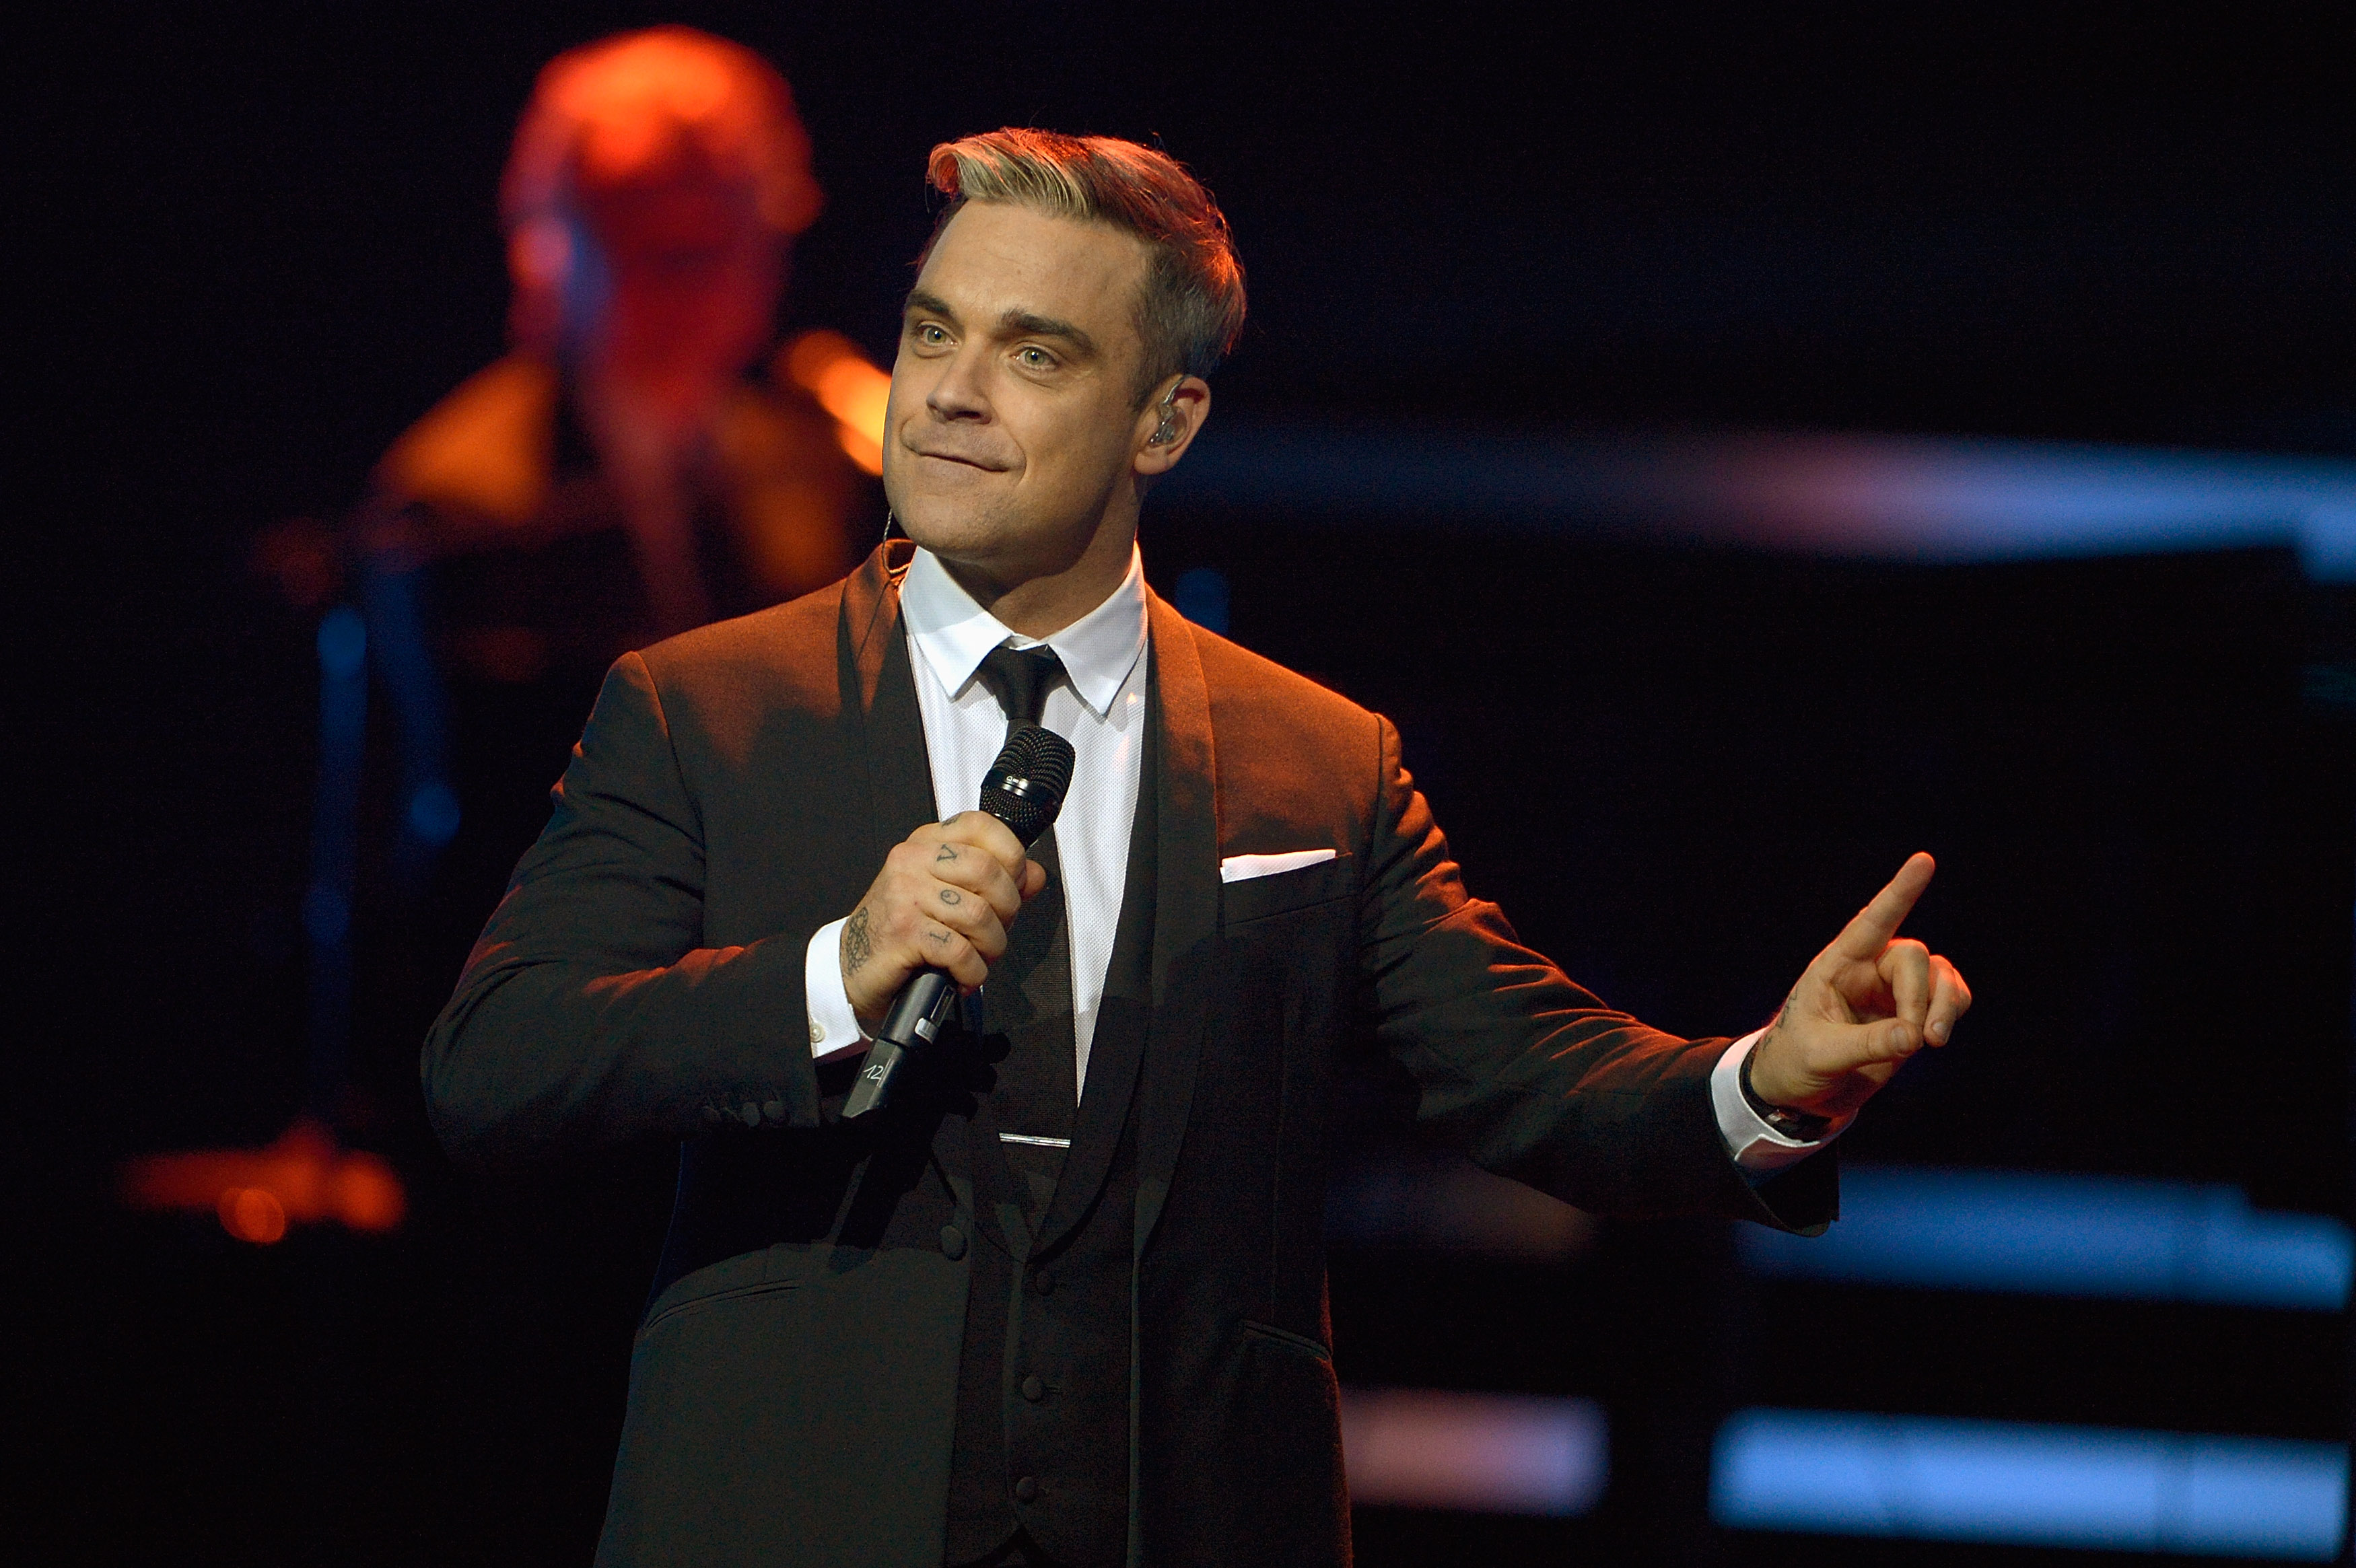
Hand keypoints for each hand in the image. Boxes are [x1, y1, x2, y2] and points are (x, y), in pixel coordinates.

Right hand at [839, 812, 1047, 1025]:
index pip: (983, 826)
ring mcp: (904, 893)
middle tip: (995, 932)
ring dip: (991, 946)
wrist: (853, 966)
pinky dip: (972, 970)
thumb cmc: (903, 930)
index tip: (1013, 885)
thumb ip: (995, 883)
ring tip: (979, 957)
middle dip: (1007, 910)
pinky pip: (959, 949)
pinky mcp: (902, 931)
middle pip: (989, 871)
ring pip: (979, 913)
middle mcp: (913, 861)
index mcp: (927, 843)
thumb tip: (1035, 875)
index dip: (1011, 857)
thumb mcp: (949, 896)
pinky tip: (964, 976)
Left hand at [1746, 852, 1971, 1122]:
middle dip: (1921, 997)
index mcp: (1836, 965)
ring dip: (1946, 1005)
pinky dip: (1952, 1011)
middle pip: (1914, 958)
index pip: (1871, 922)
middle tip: (1916, 1039)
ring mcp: (1892, 991)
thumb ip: (1867, 1044)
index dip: (1899, 892)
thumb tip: (1915, 1035)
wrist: (1799, 1091)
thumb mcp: (1821, 1054)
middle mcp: (1868, 970)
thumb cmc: (1794, 1061)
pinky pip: (1949, 997)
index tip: (1924, 861)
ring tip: (1932, 1041)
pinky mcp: (1912, 1014)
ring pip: (1940, 975)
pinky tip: (1936, 1037)